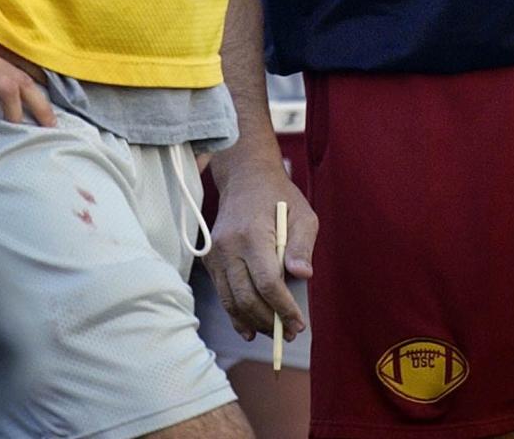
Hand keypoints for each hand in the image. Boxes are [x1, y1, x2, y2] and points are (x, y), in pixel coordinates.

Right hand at [205, 161, 316, 341]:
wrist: (245, 178)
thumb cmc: (279, 197)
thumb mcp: (302, 214)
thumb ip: (302, 245)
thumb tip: (303, 275)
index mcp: (252, 233)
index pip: (267, 282)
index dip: (283, 308)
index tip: (299, 323)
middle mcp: (228, 246)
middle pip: (247, 297)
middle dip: (270, 321)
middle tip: (290, 333)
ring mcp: (215, 253)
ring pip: (231, 301)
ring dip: (254, 323)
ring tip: (275, 332)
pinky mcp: (210, 260)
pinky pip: (223, 294)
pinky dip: (237, 315)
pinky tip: (251, 329)